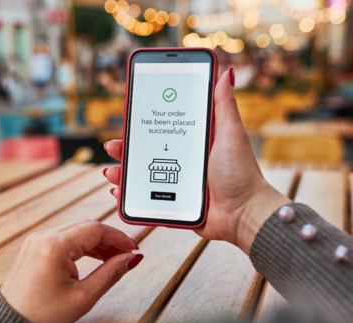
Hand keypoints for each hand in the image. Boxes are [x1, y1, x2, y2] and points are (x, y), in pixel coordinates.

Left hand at [0, 220, 142, 322]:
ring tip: (113, 258)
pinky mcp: (35, 245)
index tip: (133, 248)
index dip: (118, 237)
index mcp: (54, 246)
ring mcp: (37, 239)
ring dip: (96, 242)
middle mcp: (43, 237)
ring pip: (76, 230)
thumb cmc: (40, 315)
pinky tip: (95, 256)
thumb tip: (130, 258)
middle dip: (109, 239)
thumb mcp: (83, 297)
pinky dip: (82, 245)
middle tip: (126, 254)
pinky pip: (64, 237)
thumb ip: (110, 273)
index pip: (95, 229)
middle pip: (86, 226)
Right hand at [103, 70, 289, 254]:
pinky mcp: (173, 202)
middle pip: (147, 149)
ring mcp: (175, 181)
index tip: (129, 104)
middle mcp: (182, 159)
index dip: (146, 116)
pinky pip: (146, 197)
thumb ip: (224, 106)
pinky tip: (119, 191)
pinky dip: (130, 194)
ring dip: (123, 170)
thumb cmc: (241, 173)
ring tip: (113, 172)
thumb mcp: (231, 134)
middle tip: (113, 144)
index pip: (165, 124)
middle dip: (126, 146)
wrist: (243, 214)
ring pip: (142, 173)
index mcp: (193, 141)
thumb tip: (225, 73)